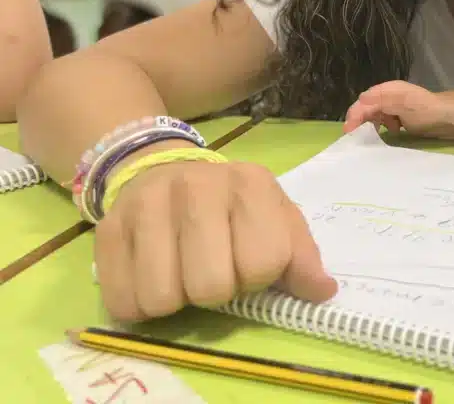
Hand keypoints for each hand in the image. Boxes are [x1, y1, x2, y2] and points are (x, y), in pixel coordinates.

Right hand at [94, 152, 337, 322]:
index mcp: (250, 184)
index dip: (257, 276)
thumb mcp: (276, 220)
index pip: (264, 262)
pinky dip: (138, 304)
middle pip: (211, 286)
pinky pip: (123, 301)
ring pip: (162, 298)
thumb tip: (323, 291)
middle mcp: (198, 185)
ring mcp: (148, 204)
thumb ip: (302, 257)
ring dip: (175, 300)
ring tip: (180, 274)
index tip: (247, 262)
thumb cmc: (232, 208)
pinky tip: (149, 276)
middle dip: (215, 292)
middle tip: (211, 271)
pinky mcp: (108, 228)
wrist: (167, 172)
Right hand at [344, 81, 453, 160]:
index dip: (382, 96)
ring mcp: (410, 109)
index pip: (402, 93)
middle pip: (382, 98)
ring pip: (380, 106)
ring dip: (364, 117)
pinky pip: (384, 116)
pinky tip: (374, 138)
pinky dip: (374, 123)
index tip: (364, 105)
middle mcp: (416, 102)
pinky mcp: (409, 119)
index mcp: (431, 103)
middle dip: (363, 108)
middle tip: (349, 130)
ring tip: (353, 135)